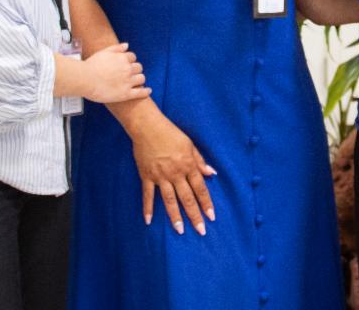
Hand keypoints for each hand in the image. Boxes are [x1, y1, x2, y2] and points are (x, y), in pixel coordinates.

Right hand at [81, 43, 149, 102]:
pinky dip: (145, 91)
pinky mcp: (126, 94)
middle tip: (129, 74)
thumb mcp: (103, 52)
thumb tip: (127, 45)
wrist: (84, 79)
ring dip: (139, 79)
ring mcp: (128, 82)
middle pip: (138, 67)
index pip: (132, 57)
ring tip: (135, 82)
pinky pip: (140, 92)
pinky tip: (147, 90)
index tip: (127, 64)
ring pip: (141, 78)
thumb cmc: (91, 66)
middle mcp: (127, 69)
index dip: (129, 61)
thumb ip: (116, 48)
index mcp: (122, 58)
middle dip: (135, 69)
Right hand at [131, 115, 216, 235]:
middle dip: (195, 215)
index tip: (211, 217)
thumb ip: (200, 161)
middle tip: (201, 231)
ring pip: (169, 201)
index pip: (200, 189)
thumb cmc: (171, 133)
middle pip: (187, 198)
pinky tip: (148, 221)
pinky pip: (147, 195)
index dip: (206, 203)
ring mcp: (160, 177)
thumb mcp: (190, 144)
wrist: (148, 127)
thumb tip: (211, 173)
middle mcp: (176, 174)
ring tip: (180, 231)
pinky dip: (147, 208)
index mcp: (188, 166)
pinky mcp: (146, 176)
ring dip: (175, 217)